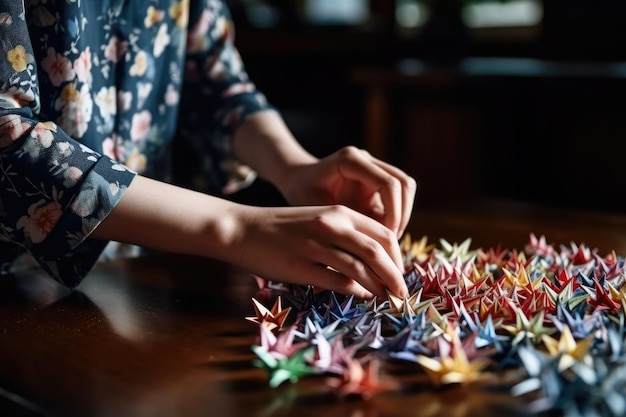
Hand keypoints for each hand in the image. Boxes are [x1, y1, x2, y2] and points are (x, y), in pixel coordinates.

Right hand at [231, 204, 408, 299]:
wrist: (243, 229)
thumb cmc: (283, 228)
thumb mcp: (318, 220)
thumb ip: (346, 236)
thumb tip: (375, 262)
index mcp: (339, 213)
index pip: (383, 234)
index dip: (397, 256)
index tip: (399, 272)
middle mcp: (331, 226)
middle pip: (378, 250)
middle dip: (395, 274)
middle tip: (401, 293)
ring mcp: (316, 246)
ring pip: (361, 268)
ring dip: (379, 287)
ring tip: (386, 299)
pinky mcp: (302, 266)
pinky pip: (338, 281)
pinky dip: (355, 291)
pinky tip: (361, 296)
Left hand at [279, 146, 416, 237]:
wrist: (295, 178)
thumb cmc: (300, 193)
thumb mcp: (315, 210)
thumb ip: (341, 224)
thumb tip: (365, 251)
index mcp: (350, 161)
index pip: (389, 184)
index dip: (394, 212)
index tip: (387, 236)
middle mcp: (366, 159)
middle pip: (404, 183)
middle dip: (402, 214)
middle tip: (391, 242)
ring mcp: (374, 168)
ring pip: (405, 189)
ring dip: (402, 216)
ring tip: (387, 241)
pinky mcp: (376, 181)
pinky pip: (397, 198)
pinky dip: (395, 217)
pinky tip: (380, 236)